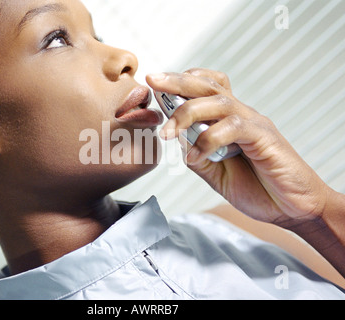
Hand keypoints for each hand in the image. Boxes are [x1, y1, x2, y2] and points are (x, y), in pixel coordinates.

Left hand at [146, 69, 330, 224]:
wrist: (293, 208)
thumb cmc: (257, 189)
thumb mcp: (216, 173)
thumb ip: (198, 155)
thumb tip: (176, 140)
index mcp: (229, 120)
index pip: (207, 88)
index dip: (181, 83)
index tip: (156, 86)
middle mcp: (241, 115)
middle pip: (208, 86)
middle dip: (177, 81)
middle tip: (153, 80)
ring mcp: (253, 124)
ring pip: (218, 102)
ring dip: (186, 114)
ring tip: (167, 133)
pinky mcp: (264, 137)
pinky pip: (232, 128)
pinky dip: (208, 140)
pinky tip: (195, 156)